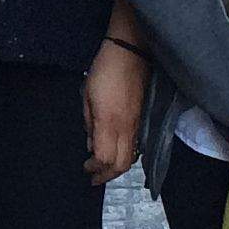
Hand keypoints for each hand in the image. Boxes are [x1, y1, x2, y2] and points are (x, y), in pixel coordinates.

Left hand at [84, 44, 144, 185]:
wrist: (131, 51)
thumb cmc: (104, 70)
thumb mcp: (87, 95)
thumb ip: (89, 122)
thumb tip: (90, 144)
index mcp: (110, 121)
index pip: (105, 157)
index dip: (95, 167)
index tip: (85, 167)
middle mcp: (127, 127)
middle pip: (122, 164)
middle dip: (108, 175)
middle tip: (95, 177)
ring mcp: (137, 124)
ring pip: (131, 156)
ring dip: (117, 167)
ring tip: (104, 168)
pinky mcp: (142, 119)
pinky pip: (136, 146)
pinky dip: (125, 155)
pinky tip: (115, 152)